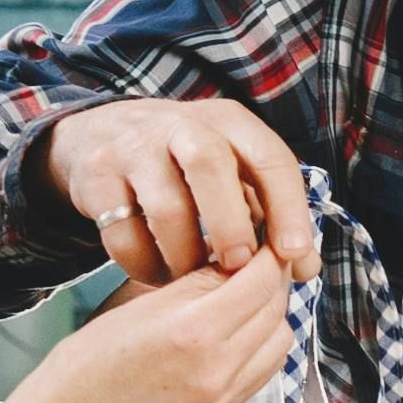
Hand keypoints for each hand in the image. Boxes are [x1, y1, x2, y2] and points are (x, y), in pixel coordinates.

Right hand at [0, 252, 290, 402]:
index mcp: (191, 330)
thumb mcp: (144, 297)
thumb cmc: (97, 349)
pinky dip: (265, 341)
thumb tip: (241, 250)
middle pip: (275, 306)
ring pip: (281, 337)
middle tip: (257, 256)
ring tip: (247, 293)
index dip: (266, 251)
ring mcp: (223, 394)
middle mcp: (216, 367)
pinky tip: (242, 326)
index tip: (262, 234)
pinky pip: (269, 366)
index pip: (259, 279)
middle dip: (272, 276)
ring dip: (272, 310)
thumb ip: (198, 276)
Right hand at [35, 99, 319, 289]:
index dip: (287, 208)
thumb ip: (270, 215)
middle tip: (236, 267)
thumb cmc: (184, 165)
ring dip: (184, 255)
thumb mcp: (231, 172)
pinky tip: (156, 274)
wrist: (99, 136)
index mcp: (229, 123)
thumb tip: (306, 269)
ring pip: (166, 206)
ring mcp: (134, 147)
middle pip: (210, 166)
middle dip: (230, 224)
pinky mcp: (96, 175)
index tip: (293, 254)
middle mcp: (182, 125)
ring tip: (193, 280)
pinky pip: (122, 230)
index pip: (269, 158)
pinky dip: (143, 262)